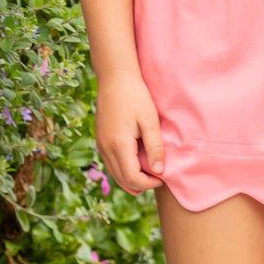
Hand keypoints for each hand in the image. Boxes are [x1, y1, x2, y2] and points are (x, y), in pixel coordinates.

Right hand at [95, 74, 165, 192]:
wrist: (115, 79)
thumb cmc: (136, 97)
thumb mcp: (150, 122)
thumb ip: (155, 148)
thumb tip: (159, 172)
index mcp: (119, 145)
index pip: (132, 178)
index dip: (149, 183)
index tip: (163, 177)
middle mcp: (106, 148)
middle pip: (122, 180)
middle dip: (140, 185)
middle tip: (158, 180)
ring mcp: (101, 144)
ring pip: (114, 173)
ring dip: (130, 179)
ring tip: (148, 178)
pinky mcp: (100, 139)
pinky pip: (110, 163)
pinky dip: (122, 170)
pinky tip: (134, 167)